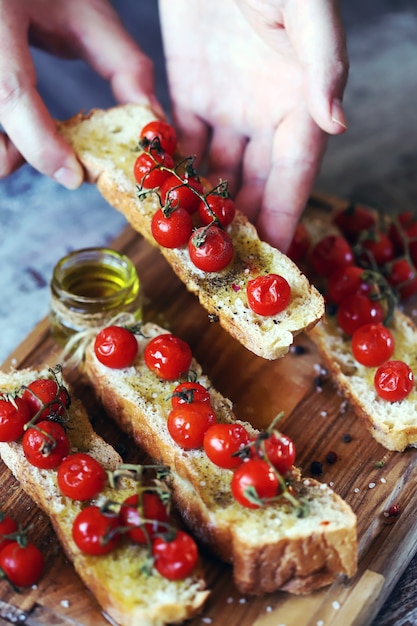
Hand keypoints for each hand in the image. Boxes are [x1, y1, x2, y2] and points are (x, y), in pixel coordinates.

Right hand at [0, 0, 161, 188]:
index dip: (41, 144)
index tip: (74, 177)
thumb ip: (123, 65)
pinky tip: (19, 129)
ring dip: (6, 149)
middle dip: (22, 154)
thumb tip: (154, 123)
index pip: (10, 91)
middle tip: (60, 159)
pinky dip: (3, 137)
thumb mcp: (89, 13)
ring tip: (33, 141)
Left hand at [158, 0, 348, 250]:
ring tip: (192, 241)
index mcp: (300, 101)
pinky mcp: (189, 91)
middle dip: (245, 222)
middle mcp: (265, 112)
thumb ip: (324, 61)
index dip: (287, 214)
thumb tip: (336, 122)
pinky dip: (174, 168)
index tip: (276, 255)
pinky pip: (182, 140)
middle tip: (229, 262)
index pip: (295, 172)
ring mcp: (227, 106)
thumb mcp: (305, 7)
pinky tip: (165, 196)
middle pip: (256, 181)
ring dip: (207, 204)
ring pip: (218, 169)